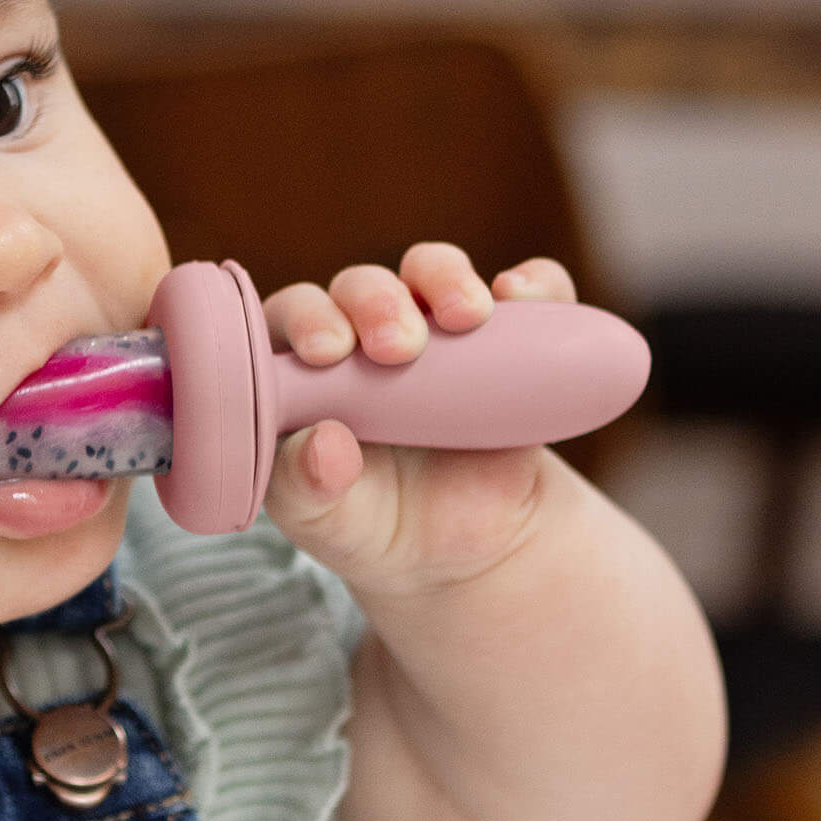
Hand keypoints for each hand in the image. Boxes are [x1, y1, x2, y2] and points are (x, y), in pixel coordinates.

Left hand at [259, 243, 577, 599]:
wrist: (463, 551)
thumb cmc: (371, 526)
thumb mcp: (331, 523)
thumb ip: (306, 488)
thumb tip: (323, 442)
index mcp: (303, 370)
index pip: (289, 318)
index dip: (304, 320)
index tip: (330, 352)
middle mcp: (362, 335)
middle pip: (359, 286)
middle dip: (376, 302)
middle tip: (398, 347)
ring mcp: (434, 329)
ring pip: (430, 269)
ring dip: (443, 278)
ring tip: (467, 318)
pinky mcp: (505, 335)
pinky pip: (525, 289)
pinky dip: (531, 281)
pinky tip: (518, 296)